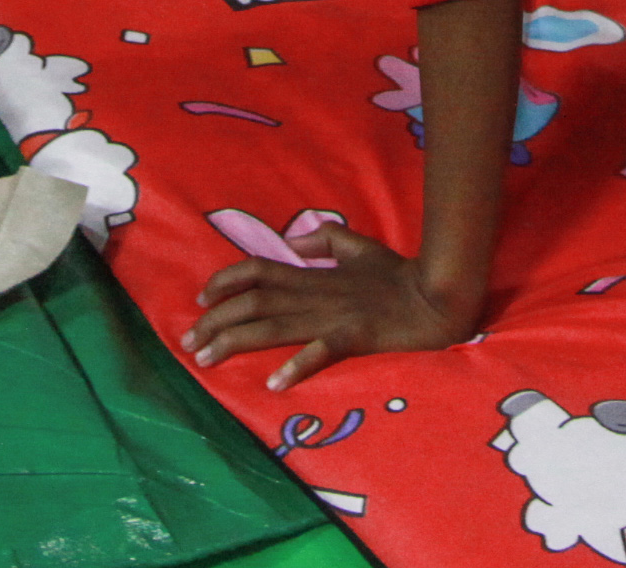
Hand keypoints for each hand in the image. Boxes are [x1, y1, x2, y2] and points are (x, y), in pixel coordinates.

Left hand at [189, 224, 464, 387]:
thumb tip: (291, 244)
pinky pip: (323, 350)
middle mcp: (315, 294)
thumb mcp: (357, 246)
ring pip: (274, 326)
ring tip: (205, 360)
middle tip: (187, 344)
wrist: (438, 296)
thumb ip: (323, 241)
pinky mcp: (357, 336)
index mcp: (314, 275)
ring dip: (236, 341)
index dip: (225, 281)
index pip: (258, 270)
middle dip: (215, 320)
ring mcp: (334, 316)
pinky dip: (298, 364)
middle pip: (254, 301)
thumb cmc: (398, 275)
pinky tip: (275, 383)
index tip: (200, 299)